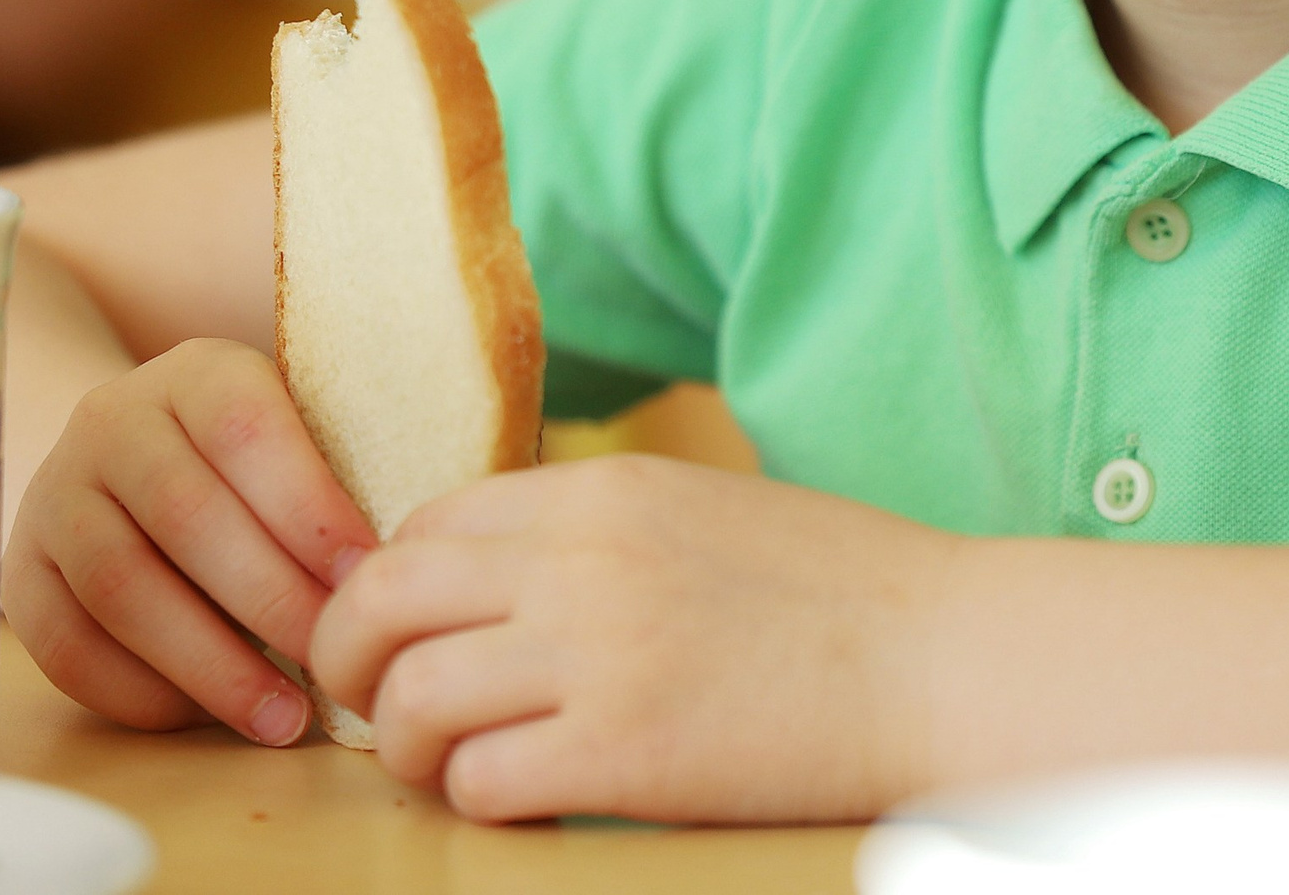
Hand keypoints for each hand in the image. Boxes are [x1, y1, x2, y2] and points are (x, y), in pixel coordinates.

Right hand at [1, 339, 376, 746]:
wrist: (130, 453)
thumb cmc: (249, 459)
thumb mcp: (296, 427)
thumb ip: (341, 470)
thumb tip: (404, 562)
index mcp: (196, 372)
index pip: (245, 427)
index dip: (306, 505)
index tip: (364, 576)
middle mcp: (112, 419)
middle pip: (184, 512)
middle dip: (267, 597)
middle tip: (332, 657)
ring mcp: (55, 493)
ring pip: (121, 584)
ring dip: (208, 663)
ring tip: (281, 715)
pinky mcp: (21, 570)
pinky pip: (66, 643)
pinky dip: (138, 691)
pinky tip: (203, 716)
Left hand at [308, 451, 965, 821]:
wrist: (944, 657)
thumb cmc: (839, 591)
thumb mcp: (698, 512)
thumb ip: (597, 533)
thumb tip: (504, 580)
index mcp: (599, 489)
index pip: (428, 521)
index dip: (388, 582)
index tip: (395, 633)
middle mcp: (579, 559)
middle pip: (385, 597)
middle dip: (344, 655)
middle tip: (358, 703)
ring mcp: (598, 654)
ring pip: (414, 698)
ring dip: (403, 745)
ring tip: (436, 768)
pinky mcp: (625, 753)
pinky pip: (485, 780)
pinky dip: (475, 799)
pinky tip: (513, 799)